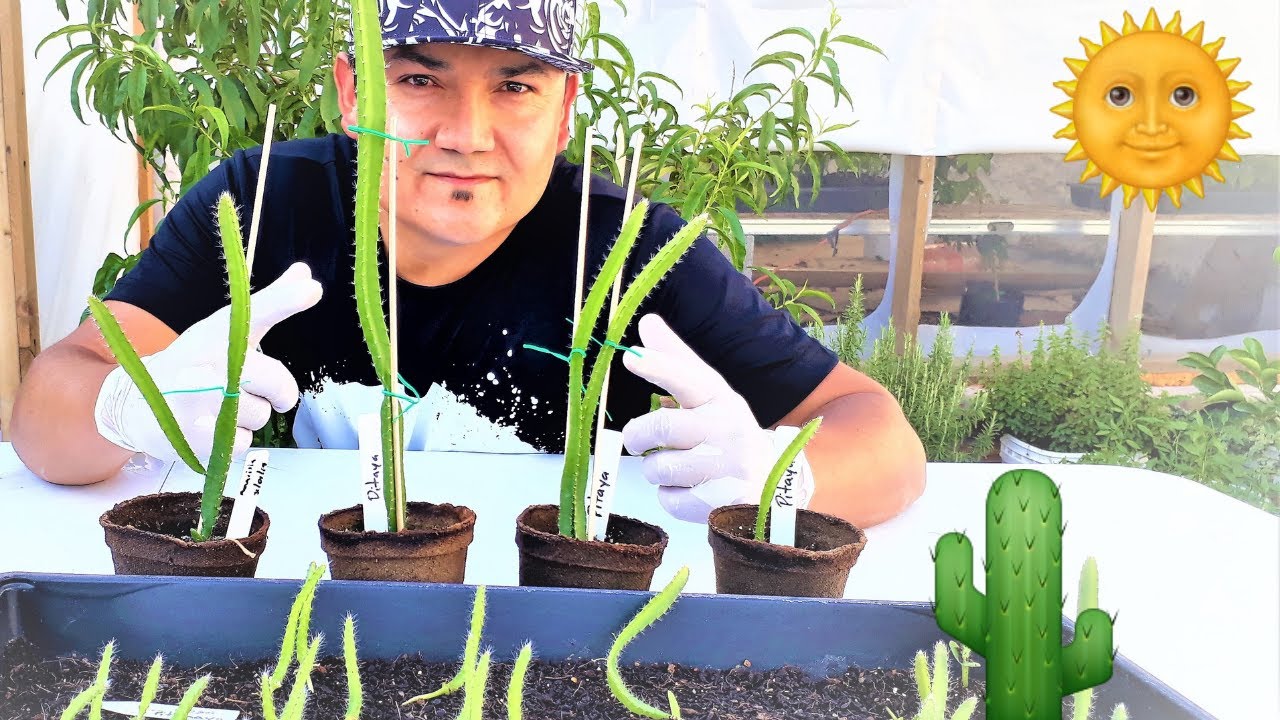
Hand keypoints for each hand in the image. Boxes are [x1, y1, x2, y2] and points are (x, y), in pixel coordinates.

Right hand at [94, 262, 322, 464]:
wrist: (134, 404)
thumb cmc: (193, 364)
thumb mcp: (224, 331)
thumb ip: (269, 306)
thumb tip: (306, 273)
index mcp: (216, 333)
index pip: (255, 313)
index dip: (285, 300)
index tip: (312, 289)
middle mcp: (207, 363)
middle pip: (276, 382)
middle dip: (277, 391)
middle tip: (257, 390)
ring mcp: (198, 402)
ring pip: (261, 415)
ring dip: (250, 416)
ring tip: (218, 407)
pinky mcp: (194, 438)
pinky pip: (243, 442)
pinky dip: (233, 439)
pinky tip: (209, 428)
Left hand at [620, 314, 813, 521]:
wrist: (774, 480)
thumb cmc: (726, 430)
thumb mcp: (709, 393)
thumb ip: (675, 360)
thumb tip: (645, 321)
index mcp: (721, 398)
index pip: (689, 377)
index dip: (658, 367)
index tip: (630, 358)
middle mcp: (728, 430)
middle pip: (660, 428)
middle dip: (638, 435)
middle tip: (638, 440)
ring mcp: (728, 468)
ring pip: (659, 468)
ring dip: (656, 469)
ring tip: (676, 466)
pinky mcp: (722, 503)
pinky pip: (669, 500)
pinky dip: (670, 496)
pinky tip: (690, 489)